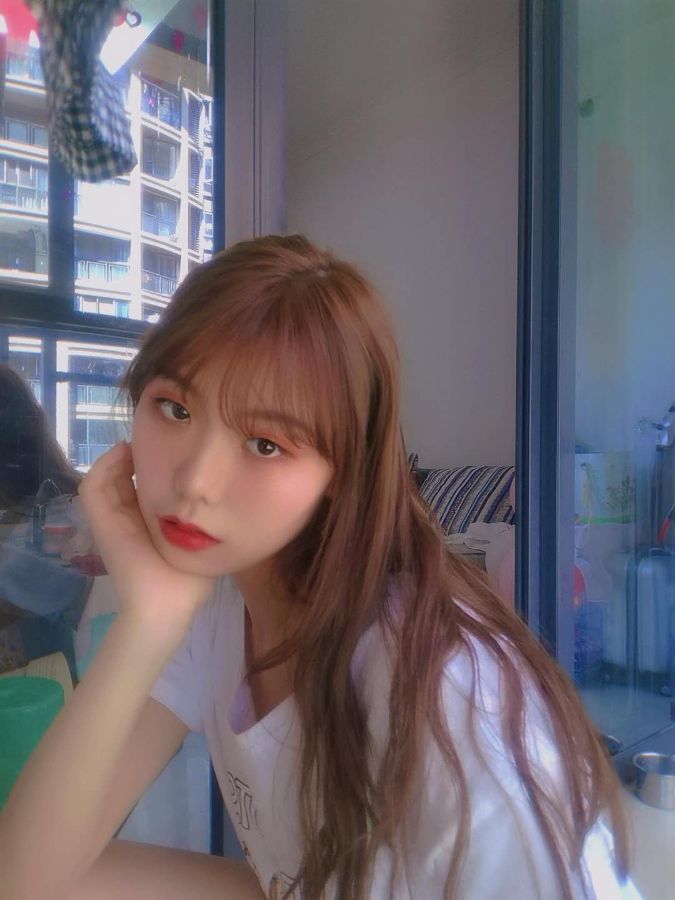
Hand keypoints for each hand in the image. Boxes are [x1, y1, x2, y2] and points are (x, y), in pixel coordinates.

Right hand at [77, 441, 215, 633]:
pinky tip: (124, 452)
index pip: (142, 482)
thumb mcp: (199, 538)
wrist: (167, 603)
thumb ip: (202, 518)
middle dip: (137, 453)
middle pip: (122, 475)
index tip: (172, 444)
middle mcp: (127, 517)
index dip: (152, 461)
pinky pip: (91, 485)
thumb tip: (216, 492)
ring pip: (105, 476)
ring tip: (138, 441)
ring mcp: (111, 519)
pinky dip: (103, 465)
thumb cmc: (189, 576)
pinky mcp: (100, 522)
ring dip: (119, 456)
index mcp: (147, 520)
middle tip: (155, 436)